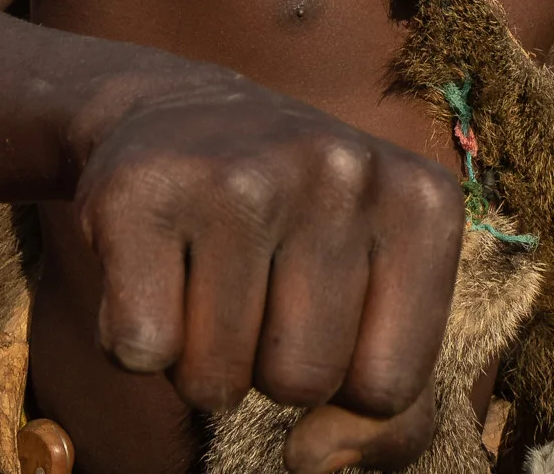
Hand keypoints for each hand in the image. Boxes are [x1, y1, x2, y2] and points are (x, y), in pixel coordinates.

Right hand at [75, 82, 462, 473]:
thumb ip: (390, 414)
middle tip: (253, 286)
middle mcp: (341, 170)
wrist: (178, 114)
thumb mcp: (372, 297)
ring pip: (216, 380)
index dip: (343, 379)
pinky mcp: (143, 190)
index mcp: (421, 201)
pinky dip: (132, 338)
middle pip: (302, 382)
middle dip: (266, 367)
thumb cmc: (291, 230)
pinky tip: (152, 265)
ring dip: (200, 358)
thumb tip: (311, 460)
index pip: (389, 386)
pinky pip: (139, 351)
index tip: (320, 306)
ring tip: (204, 273)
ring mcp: (240, 174)